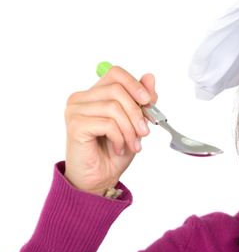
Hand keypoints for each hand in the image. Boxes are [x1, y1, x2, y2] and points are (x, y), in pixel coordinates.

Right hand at [64, 66, 157, 195]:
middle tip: (144, 132)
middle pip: (116, 89)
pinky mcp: (75, 125)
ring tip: (132, 144)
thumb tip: (149, 77)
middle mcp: (81, 98)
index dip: (135, 84)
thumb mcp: (135, 123)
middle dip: (136, 112)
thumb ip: (141, 100)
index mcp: (95, 94)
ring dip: (129, 129)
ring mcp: (75, 111)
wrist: (100, 178)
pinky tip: (119, 148)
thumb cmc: (114, 151)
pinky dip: (120, 138)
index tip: (148, 101)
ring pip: (113, 107)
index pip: (115, 73)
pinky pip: (107, 124)